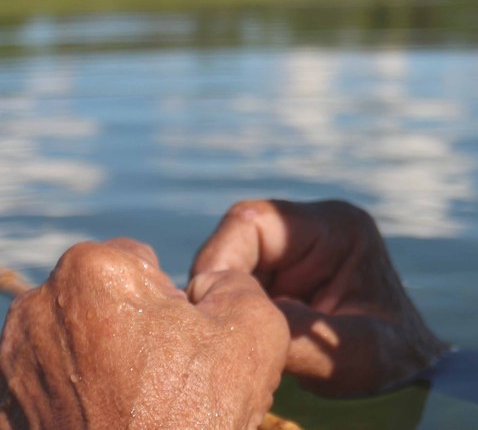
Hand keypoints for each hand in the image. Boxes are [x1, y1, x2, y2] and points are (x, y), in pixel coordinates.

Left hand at [0, 239, 288, 429]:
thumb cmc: (191, 417)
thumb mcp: (254, 330)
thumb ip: (235, 281)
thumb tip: (211, 285)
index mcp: (94, 270)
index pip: (143, 262)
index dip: (174, 303)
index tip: (185, 345)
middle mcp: (39, 306)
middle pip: (104, 301)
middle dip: (134, 328)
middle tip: (166, 380)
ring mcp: (11, 362)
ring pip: (78, 343)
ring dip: (106, 364)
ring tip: (139, 407)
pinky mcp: (4, 408)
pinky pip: (53, 385)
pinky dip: (78, 399)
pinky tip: (109, 423)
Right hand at [192, 199, 446, 396]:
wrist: (408, 378)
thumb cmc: (393, 362)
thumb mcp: (351, 353)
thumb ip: (298, 334)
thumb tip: (236, 319)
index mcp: (338, 228)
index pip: (255, 221)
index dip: (220, 258)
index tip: (206, 304)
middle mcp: (312, 231)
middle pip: (236, 242)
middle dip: (219, 285)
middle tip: (209, 332)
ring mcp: (296, 255)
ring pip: (231, 268)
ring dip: (223, 303)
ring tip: (227, 342)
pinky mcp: (283, 281)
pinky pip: (238, 289)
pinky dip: (231, 315)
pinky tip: (238, 345)